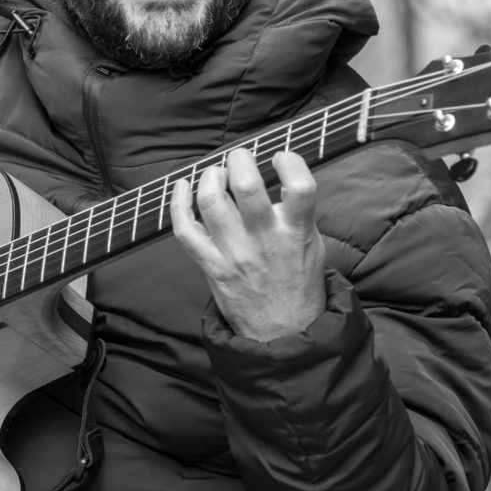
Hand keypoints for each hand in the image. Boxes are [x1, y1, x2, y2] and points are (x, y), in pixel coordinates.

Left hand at [170, 148, 326, 341]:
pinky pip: (186, 230)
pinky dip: (178, 203)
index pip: (300, 186)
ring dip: (210, 177)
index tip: (281, 157)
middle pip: (247, 187)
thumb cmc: (297, 284)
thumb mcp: (311, 246)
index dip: (290, 161)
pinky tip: (182, 188)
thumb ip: (296, 214)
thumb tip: (276, 179)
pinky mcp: (212, 266)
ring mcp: (235, 254)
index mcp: (295, 233)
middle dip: (239, 160)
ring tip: (216, 175)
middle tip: (240, 159)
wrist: (282, 333)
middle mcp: (264, 241)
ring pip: (211, 203)